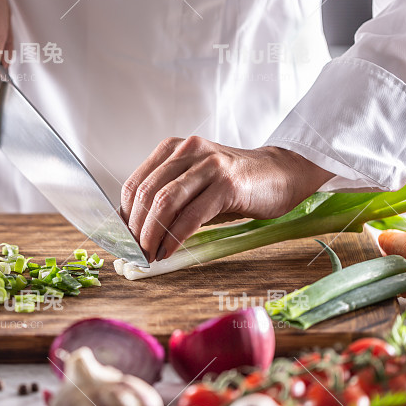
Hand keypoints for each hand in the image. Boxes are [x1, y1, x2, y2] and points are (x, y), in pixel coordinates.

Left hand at [121, 136, 332, 261]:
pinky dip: (175, 237)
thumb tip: (138, 233)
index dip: (125, 215)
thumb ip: (168, 201)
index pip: (135, 184)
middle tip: (135, 253)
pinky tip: (169, 251)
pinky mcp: (227, 183)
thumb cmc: (234, 185)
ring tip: (149, 255)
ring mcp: (208, 165)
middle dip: (136, 228)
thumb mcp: (194, 186)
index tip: (124, 240)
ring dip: (152, 234)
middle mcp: (187, 151)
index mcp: (172, 150)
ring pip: (165, 202)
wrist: (281, 174)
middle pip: (146, 193)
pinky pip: (191, 214)